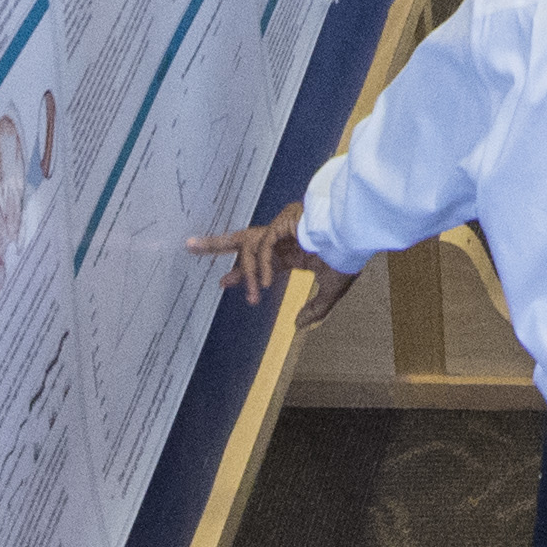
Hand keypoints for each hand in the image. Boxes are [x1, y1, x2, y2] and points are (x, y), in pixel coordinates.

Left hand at [195, 214, 349, 312]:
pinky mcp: (282, 220)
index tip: (223, 283)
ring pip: (247, 244)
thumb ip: (315, 308)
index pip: (258, 260)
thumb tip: (298, 326)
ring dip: (243, 272)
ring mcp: (281, 226)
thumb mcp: (330, 290)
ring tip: (240, 290)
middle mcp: (283, 236)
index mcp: (293, 250)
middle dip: (215, 244)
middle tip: (189, 246)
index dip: (242, 273)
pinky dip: (259, 264)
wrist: (357, 236)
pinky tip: (263, 283)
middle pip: (242, 240)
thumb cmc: (347, 257)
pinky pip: (262, 245)